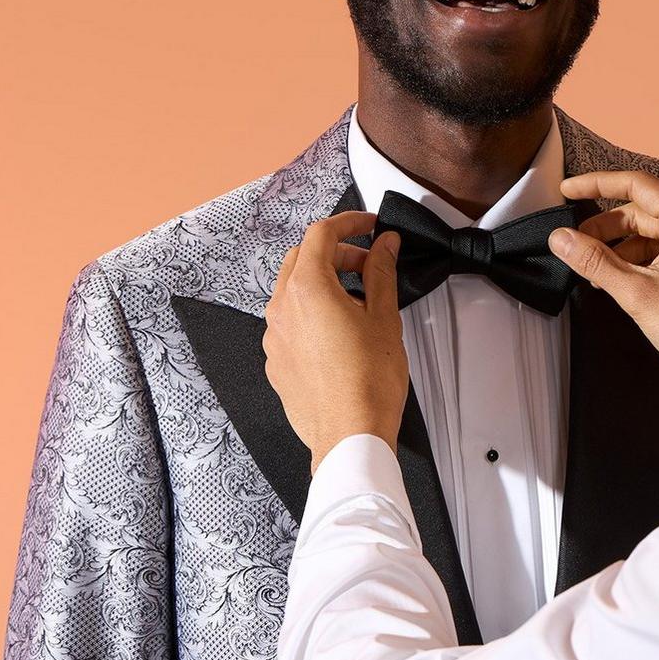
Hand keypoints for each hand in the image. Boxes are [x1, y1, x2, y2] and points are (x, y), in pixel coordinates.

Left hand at [263, 211, 407, 470]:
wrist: (349, 436)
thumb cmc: (368, 383)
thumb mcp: (384, 317)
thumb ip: (381, 272)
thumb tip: (383, 246)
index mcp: (307, 289)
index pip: (321, 234)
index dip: (349, 223)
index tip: (369, 226)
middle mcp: (282, 309)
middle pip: (302, 258)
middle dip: (337, 253)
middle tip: (369, 262)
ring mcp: (274, 337)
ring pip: (293, 290)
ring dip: (323, 282)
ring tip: (358, 299)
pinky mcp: (276, 361)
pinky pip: (290, 322)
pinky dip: (312, 312)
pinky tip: (340, 331)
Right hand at [549, 171, 658, 426]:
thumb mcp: (636, 292)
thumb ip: (594, 261)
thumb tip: (563, 239)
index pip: (635, 185)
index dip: (596, 184)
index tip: (569, 190)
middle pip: (642, 211)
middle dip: (605, 226)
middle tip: (575, 243)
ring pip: (653, 232)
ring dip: (621, 247)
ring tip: (595, 270)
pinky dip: (640, 260)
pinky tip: (621, 280)